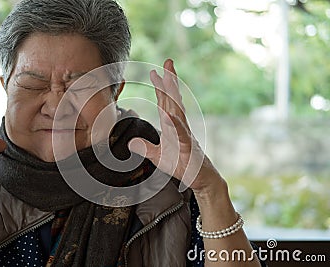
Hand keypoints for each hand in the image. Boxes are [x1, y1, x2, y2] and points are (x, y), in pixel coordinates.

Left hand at [128, 59, 221, 193]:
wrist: (201, 178)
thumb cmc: (182, 166)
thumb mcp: (159, 158)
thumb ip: (146, 149)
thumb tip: (131, 144)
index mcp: (172, 126)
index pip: (165, 103)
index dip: (161, 88)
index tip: (155, 72)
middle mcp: (179, 126)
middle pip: (173, 100)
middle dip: (170, 81)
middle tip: (167, 62)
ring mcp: (184, 134)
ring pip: (178, 111)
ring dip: (173, 94)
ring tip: (169, 78)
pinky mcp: (187, 146)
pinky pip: (180, 133)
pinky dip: (174, 124)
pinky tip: (169, 114)